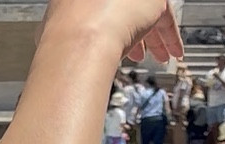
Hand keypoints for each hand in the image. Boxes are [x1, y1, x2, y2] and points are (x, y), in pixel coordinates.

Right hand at [42, 0, 182, 64]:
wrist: (78, 38)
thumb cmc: (62, 36)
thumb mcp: (52, 25)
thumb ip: (60, 27)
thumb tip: (52, 46)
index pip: (104, 4)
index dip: (113, 22)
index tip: (118, 41)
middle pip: (130, 6)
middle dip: (138, 31)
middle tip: (141, 51)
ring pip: (148, 10)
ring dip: (154, 36)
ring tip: (159, 57)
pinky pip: (165, 18)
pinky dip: (170, 37)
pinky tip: (172, 52)